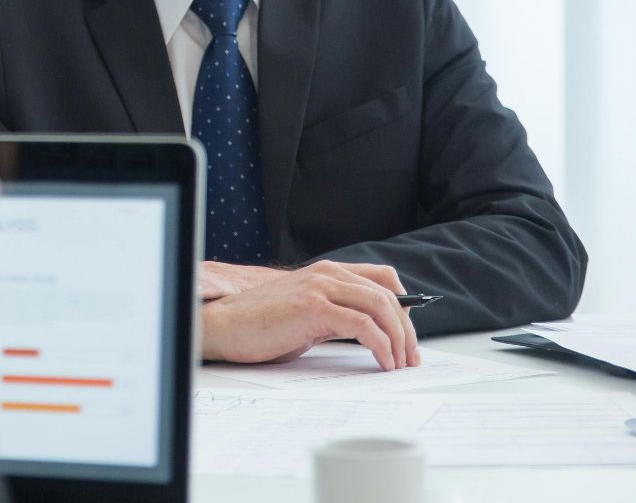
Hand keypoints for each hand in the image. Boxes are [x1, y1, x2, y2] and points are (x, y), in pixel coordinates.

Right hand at [199, 260, 420, 370]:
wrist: (224, 325)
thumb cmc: (259, 325)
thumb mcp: (306, 315)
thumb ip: (335, 315)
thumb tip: (369, 335)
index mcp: (326, 272)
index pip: (382, 277)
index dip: (404, 303)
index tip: (408, 332)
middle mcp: (327, 274)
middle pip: (388, 295)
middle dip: (407, 329)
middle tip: (411, 357)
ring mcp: (321, 288)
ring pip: (381, 307)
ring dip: (399, 339)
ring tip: (399, 363)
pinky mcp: (314, 308)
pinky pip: (363, 325)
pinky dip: (381, 345)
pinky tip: (382, 361)